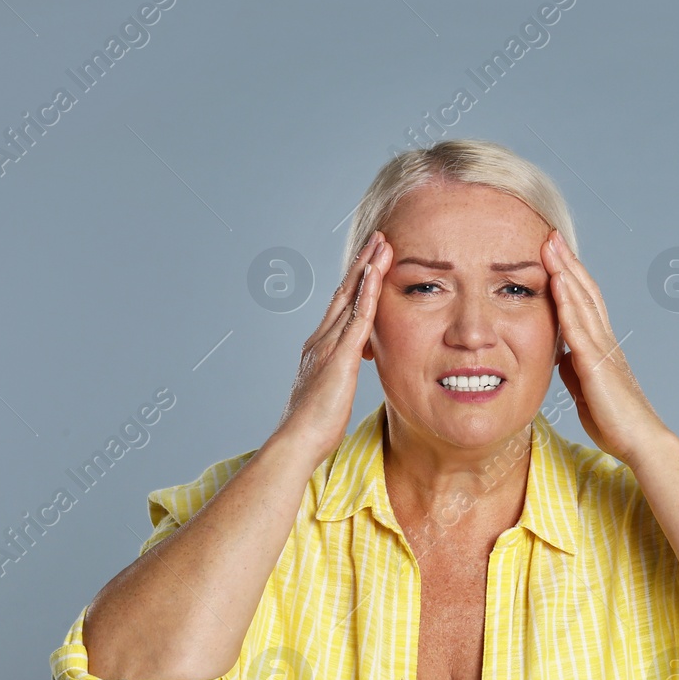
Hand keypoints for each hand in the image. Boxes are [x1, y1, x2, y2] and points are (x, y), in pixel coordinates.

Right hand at [274, 231, 388, 464]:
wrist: (297, 441)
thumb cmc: (312, 428)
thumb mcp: (329, 395)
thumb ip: (335, 379)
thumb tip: (341, 377)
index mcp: (319, 348)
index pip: (340, 307)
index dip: (354, 282)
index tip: (367, 261)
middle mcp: (321, 340)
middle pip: (344, 293)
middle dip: (361, 264)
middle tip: (376, 238)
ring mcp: (328, 345)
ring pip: (351, 298)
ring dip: (366, 268)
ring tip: (381, 244)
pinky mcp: (339, 357)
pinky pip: (357, 318)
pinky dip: (367, 293)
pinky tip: (376, 273)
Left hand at [541, 229, 668, 464]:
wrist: (638, 441)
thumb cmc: (615, 421)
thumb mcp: (585, 390)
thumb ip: (574, 369)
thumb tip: (561, 356)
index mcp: (601, 346)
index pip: (585, 302)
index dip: (570, 276)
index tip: (555, 254)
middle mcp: (605, 340)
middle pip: (585, 291)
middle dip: (567, 261)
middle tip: (552, 234)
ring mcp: (602, 349)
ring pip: (582, 300)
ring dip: (565, 270)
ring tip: (551, 245)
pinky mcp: (596, 363)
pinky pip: (579, 326)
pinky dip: (567, 301)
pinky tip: (557, 281)